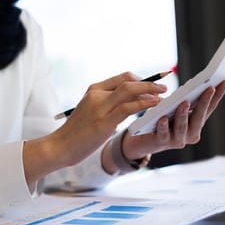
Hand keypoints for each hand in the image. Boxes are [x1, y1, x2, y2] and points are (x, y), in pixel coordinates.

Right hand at [23, 72, 166, 184]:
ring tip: (163, 95)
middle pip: (128, 80)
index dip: (142, 79)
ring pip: (130, 90)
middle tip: (164, 87)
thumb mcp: (93, 112)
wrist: (60, 146)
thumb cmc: (78, 132)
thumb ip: (109, 104)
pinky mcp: (104, 121)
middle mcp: (97, 94)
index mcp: (94, 90)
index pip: (123, 78)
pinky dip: (144, 103)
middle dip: (149, 82)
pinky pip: (129, 107)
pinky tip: (154, 104)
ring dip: (150, 91)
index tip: (154, 84)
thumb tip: (132, 102)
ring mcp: (100, 107)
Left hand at [120, 80, 224, 159]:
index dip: (218, 95)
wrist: (145, 139)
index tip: (224, 81)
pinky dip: (164, 126)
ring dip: (184, 114)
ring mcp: (178, 140)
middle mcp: (191, 133)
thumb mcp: (175, 107)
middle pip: (199, 117)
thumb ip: (186, 100)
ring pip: (183, 127)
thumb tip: (195, 84)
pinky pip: (164, 134)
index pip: (210, 108)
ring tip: (184, 103)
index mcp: (197, 123)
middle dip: (204, 102)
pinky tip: (162, 119)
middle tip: (209, 88)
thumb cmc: (163, 119)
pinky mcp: (162, 142)